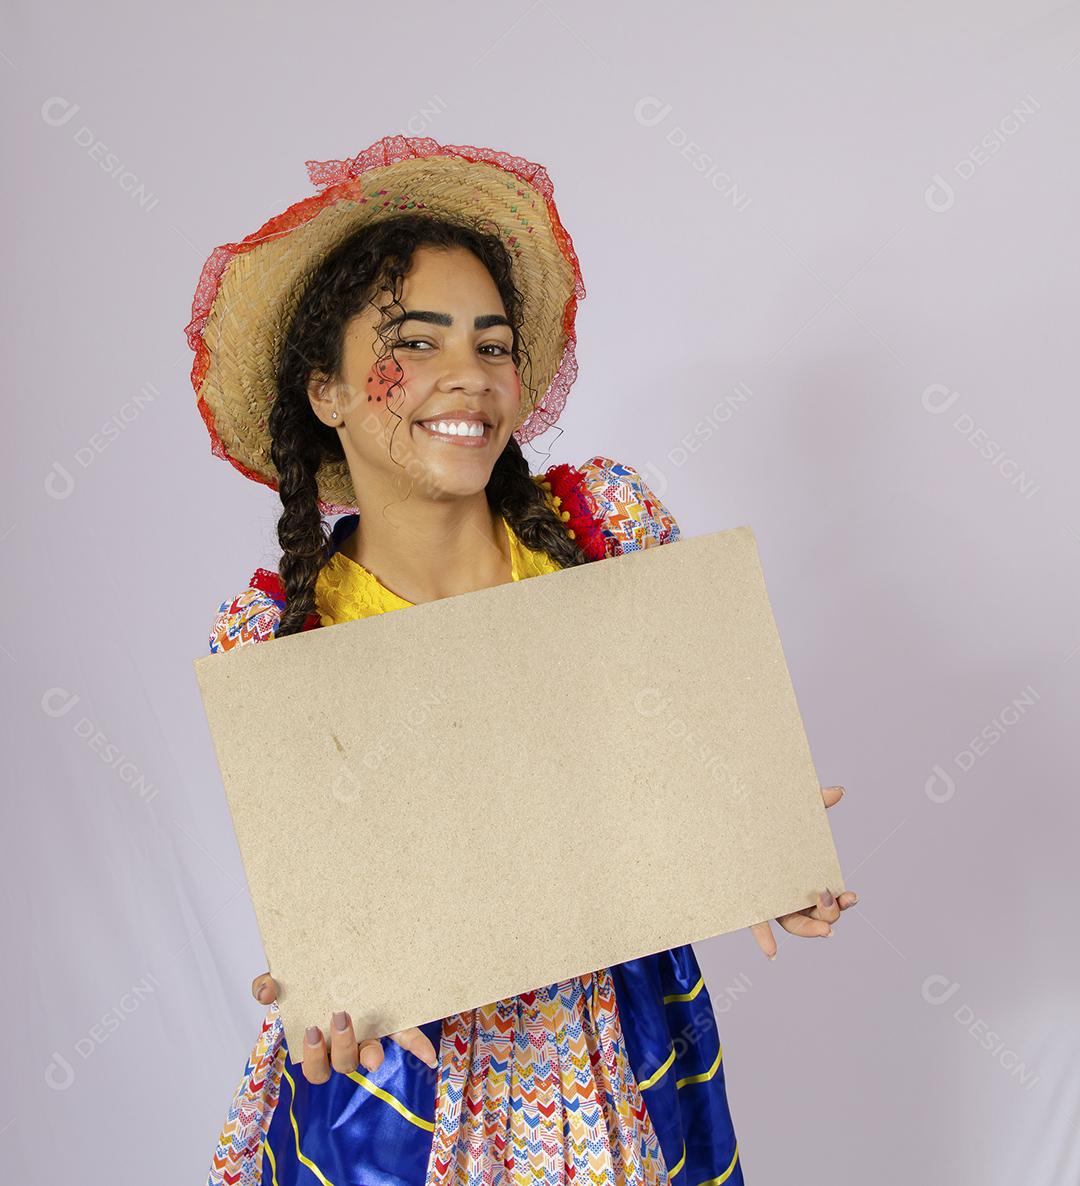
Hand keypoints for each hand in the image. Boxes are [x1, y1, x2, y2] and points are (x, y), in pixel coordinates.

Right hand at [251, 974, 438, 1083]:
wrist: (339, 958)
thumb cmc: (311, 977)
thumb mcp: (287, 979)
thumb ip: (268, 983)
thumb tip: (265, 991)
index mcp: (320, 1039)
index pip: (314, 1064)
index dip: (312, 1057)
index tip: (311, 1030)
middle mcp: (346, 1043)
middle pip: (341, 1065)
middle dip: (340, 1048)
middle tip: (339, 1018)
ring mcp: (371, 1035)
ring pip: (368, 1058)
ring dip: (369, 1053)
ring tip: (371, 1044)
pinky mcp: (394, 1023)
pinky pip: (407, 1038)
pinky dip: (418, 1047)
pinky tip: (429, 1056)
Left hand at [748, 785, 859, 959]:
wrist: (724, 820)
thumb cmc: (762, 817)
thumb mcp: (791, 810)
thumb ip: (814, 802)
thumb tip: (838, 790)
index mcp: (805, 876)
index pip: (831, 895)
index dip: (844, 900)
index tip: (852, 895)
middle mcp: (791, 892)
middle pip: (819, 915)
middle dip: (830, 913)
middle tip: (828, 900)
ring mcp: (772, 899)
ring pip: (796, 924)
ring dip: (811, 929)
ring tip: (823, 930)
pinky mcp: (749, 902)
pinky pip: (758, 925)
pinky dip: (766, 940)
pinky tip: (772, 951)